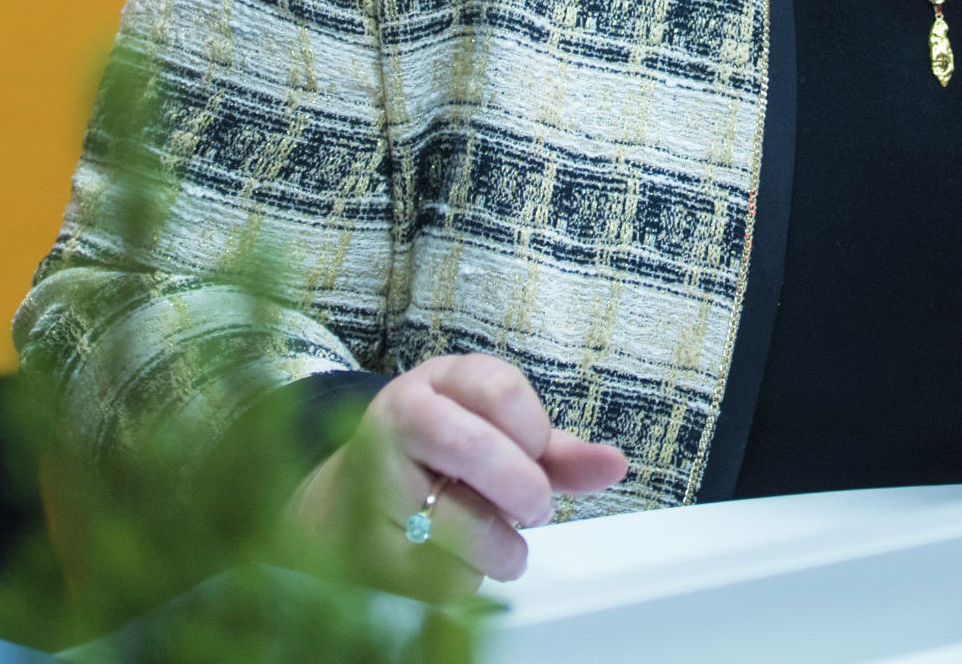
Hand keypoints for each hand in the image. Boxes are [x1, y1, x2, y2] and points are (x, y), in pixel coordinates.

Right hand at [285, 353, 627, 591]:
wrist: (345, 503)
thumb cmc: (438, 462)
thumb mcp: (495, 438)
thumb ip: (557, 453)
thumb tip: (616, 464)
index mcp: (437, 382)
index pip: (500, 388)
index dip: (534, 432)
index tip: (537, 455)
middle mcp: (398, 421)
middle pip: (474, 449)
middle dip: (523, 490)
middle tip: (535, 509)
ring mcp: (375, 482)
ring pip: (456, 521)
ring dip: (499, 548)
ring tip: (504, 549)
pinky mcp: (365, 545)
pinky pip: (435, 574)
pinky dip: (465, 578)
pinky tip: (457, 561)